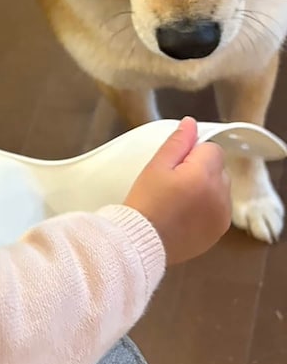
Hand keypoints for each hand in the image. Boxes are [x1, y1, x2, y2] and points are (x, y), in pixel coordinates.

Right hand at [123, 117, 230, 264]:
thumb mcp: (156, 166)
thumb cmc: (145, 200)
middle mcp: (221, 194)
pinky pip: (219, 209)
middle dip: (201, 169)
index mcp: (205, 174)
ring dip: (206, 188)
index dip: (192, 152)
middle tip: (173, 180)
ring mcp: (223, 215)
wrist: (141, 240)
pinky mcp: (219, 231)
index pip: (212, 149)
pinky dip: (207, 207)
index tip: (173, 164)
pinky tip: (185, 213)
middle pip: (218, 168)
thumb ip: (178, 142)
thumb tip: (191, 123)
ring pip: (220, 189)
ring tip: (178, 198)